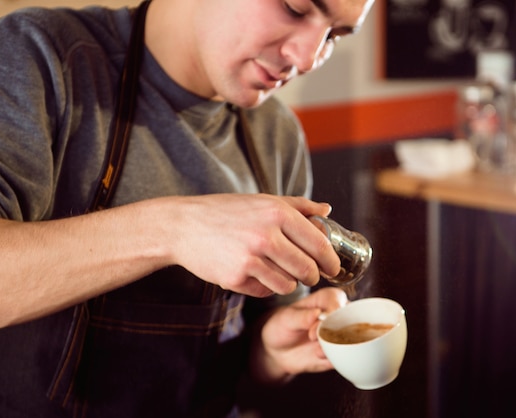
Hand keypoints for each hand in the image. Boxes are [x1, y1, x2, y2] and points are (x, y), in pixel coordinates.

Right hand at [165, 194, 340, 296]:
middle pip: (307, 269)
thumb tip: (327, 209)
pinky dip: (266, 287)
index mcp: (277, 213)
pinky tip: (256, 274)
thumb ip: (297, 205)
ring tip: (280, 273)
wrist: (183, 226)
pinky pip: (265, 291)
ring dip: (289, 283)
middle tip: (309, 275)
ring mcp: (250, 259)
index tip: (332, 268)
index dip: (331, 261)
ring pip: (288, 285)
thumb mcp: (262, 201)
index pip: (319, 244)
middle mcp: (266, 236)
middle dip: (312, 276)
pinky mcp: (236, 278)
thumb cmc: (225, 212)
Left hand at [250, 287, 347, 383]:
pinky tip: (319, 356)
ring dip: (336, 346)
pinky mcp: (339, 353)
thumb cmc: (282, 326)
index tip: (318, 318)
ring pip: (350, 339)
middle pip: (349, 318)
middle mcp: (338, 315)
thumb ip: (301, 316)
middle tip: (312, 336)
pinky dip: (335, 358)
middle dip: (335, 329)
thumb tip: (317, 313)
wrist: (278, 351)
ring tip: (317, 351)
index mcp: (326, 299)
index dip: (332, 309)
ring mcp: (341, 335)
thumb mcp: (286, 319)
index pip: (338, 300)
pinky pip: (346, 356)